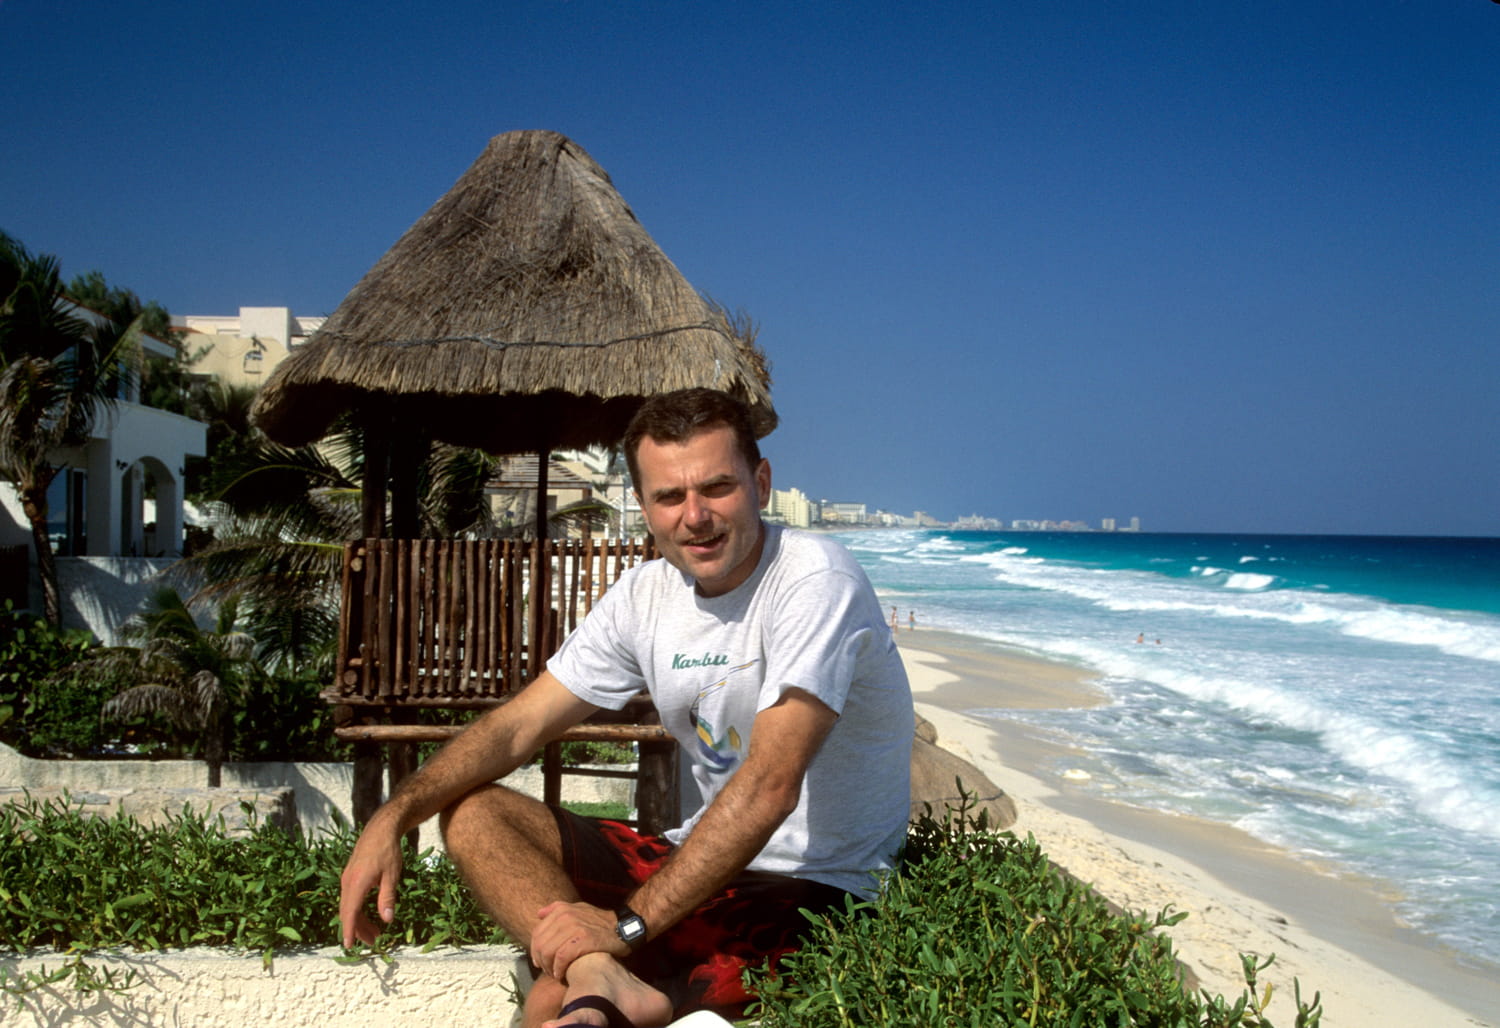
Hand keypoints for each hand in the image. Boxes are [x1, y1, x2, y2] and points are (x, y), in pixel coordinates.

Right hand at [338, 817, 403, 947]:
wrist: (381, 829)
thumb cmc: (388, 851)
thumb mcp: (392, 875)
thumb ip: (387, 898)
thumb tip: (387, 920)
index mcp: (357, 883)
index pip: (350, 913)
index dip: (350, 930)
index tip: (349, 946)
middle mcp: (348, 882)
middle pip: (348, 912)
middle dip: (358, 930)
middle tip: (373, 942)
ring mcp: (347, 879)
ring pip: (349, 906)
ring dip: (359, 921)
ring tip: (375, 933)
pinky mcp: (350, 876)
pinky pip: (350, 899)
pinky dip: (358, 910)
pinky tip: (369, 916)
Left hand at [530, 900, 626, 980]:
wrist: (624, 927)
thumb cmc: (600, 922)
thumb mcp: (579, 909)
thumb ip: (558, 909)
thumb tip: (539, 914)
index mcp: (562, 910)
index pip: (537, 933)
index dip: (535, 951)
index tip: (540, 962)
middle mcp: (565, 916)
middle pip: (540, 944)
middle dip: (541, 961)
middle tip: (548, 971)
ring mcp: (574, 927)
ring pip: (548, 952)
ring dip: (549, 967)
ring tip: (555, 974)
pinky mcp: (583, 940)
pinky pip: (561, 957)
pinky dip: (559, 969)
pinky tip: (562, 975)